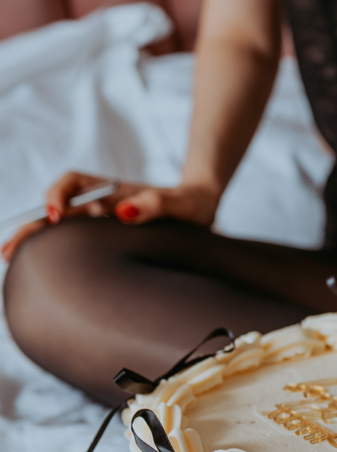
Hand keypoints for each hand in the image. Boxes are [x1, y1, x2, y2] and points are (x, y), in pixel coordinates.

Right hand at [1, 171, 220, 262]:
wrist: (202, 208)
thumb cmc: (191, 205)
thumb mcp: (182, 205)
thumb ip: (157, 205)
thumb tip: (124, 211)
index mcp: (116, 191)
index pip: (75, 182)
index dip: (58, 194)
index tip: (54, 215)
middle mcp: (103, 203)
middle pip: (56, 208)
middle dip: (30, 226)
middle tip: (6, 251)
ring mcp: (102, 221)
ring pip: (60, 227)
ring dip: (34, 240)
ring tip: (9, 260)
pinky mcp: (107, 238)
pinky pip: (74, 242)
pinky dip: (54, 252)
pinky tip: (41, 269)